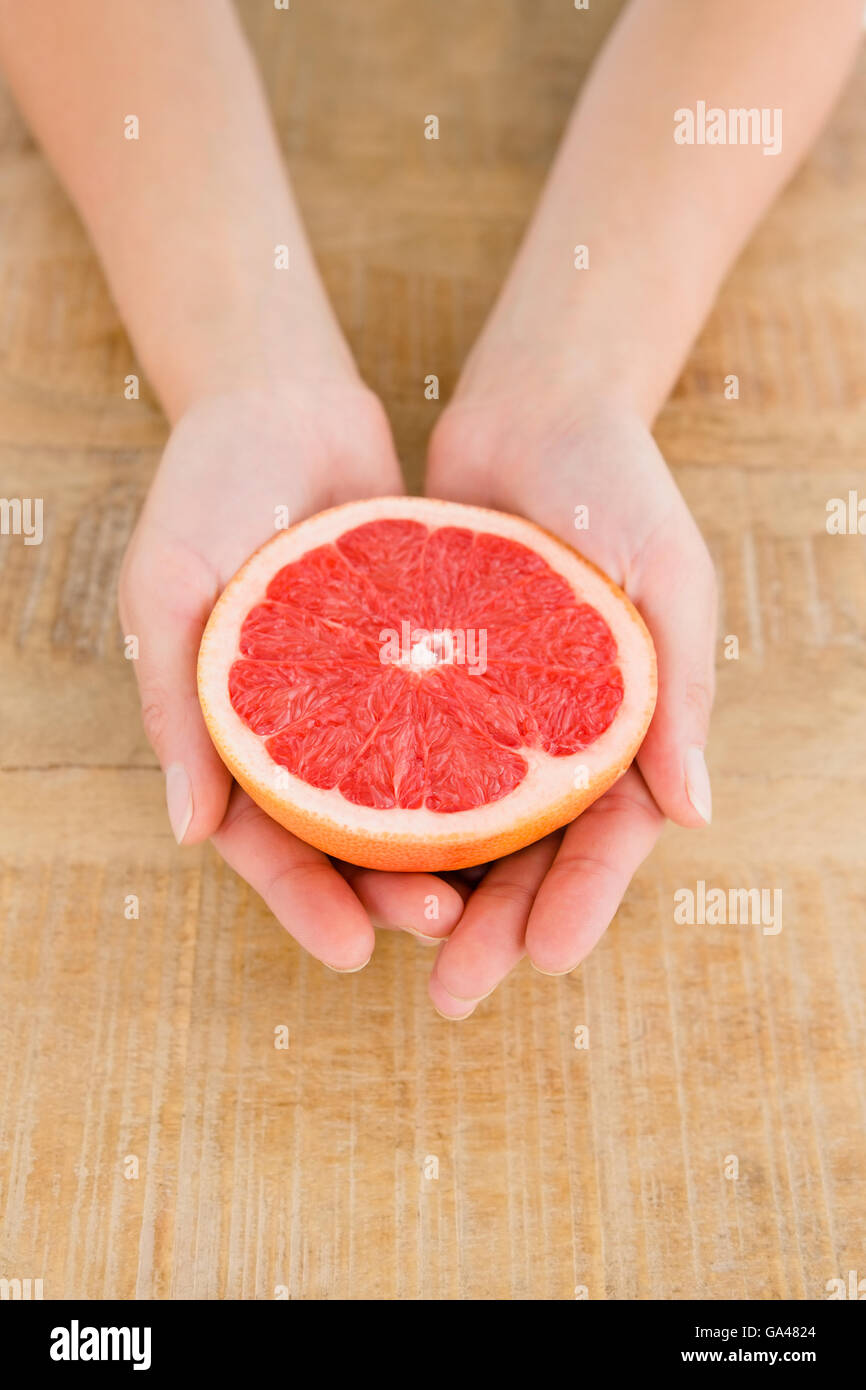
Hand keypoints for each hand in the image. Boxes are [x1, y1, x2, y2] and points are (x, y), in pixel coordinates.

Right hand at [119, 382, 464, 970]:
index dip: (303, 901)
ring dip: (449, 849)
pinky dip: (485, 764)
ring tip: (495, 892)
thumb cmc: (206, 491)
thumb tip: (190, 834)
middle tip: (446, 929)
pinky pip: (456, 723)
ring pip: (413, 795)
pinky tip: (531, 799)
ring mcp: (370, 695)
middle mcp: (309, 725)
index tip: (351, 953)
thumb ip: (175, 707)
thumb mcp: (169, 589)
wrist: (285, 401)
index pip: (267, 841)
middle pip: (350, 839)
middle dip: (389, 895)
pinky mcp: (426, 657)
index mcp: (238, 732)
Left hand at [424, 394, 716, 1015]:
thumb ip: (681, 693)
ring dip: (436, 891)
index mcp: (628, 726)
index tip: (546, 959)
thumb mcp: (669, 579)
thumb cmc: (619, 486)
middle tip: (453, 992)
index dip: (585, 903)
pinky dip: (381, 810)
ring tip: (390, 946)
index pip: (612, 837)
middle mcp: (557, 732)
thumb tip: (692, 816)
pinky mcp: (431, 681)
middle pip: (531, 855)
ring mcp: (491, 712)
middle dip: (500, 928)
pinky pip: (405, 758)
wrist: (533, 407)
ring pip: (463, 826)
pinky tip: (344, 856)